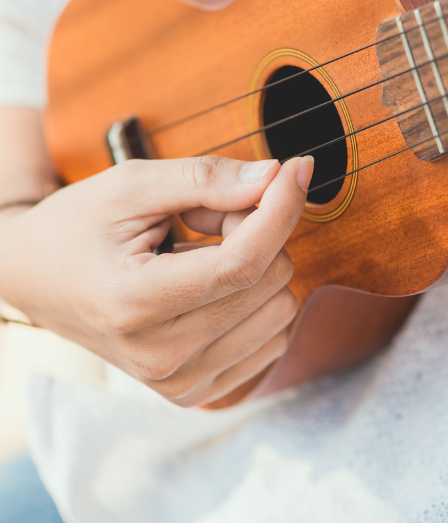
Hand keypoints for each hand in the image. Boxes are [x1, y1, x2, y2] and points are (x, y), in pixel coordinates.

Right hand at [0, 153, 313, 406]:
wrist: (36, 279)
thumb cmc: (80, 226)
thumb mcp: (132, 185)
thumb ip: (206, 178)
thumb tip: (276, 177)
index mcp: (134, 304)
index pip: (242, 263)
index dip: (281, 209)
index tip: (298, 170)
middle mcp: (160, 357)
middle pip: (268, 279)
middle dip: (254, 231)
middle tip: (204, 219)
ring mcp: (180, 382)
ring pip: (281, 306)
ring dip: (255, 266)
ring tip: (200, 253)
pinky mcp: (198, 390)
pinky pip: (274, 337)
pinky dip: (256, 299)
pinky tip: (211, 286)